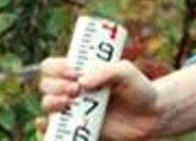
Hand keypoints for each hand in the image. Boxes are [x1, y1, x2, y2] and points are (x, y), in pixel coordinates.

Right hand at [37, 56, 161, 139]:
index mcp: (80, 72)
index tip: (73, 71)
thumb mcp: (127, 72)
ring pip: (48, 105)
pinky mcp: (78, 130)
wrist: (151, 117)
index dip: (56, 67)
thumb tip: (82, 82)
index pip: (53, 66)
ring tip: (70, 102)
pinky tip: (45, 125)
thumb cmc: (139, 89)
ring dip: (51, 102)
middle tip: (75, 89)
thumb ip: (108, 71)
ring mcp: (74, 111)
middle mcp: (73, 90)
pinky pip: (55, 131)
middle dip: (55, 85)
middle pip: (46, 85)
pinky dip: (44, 129)